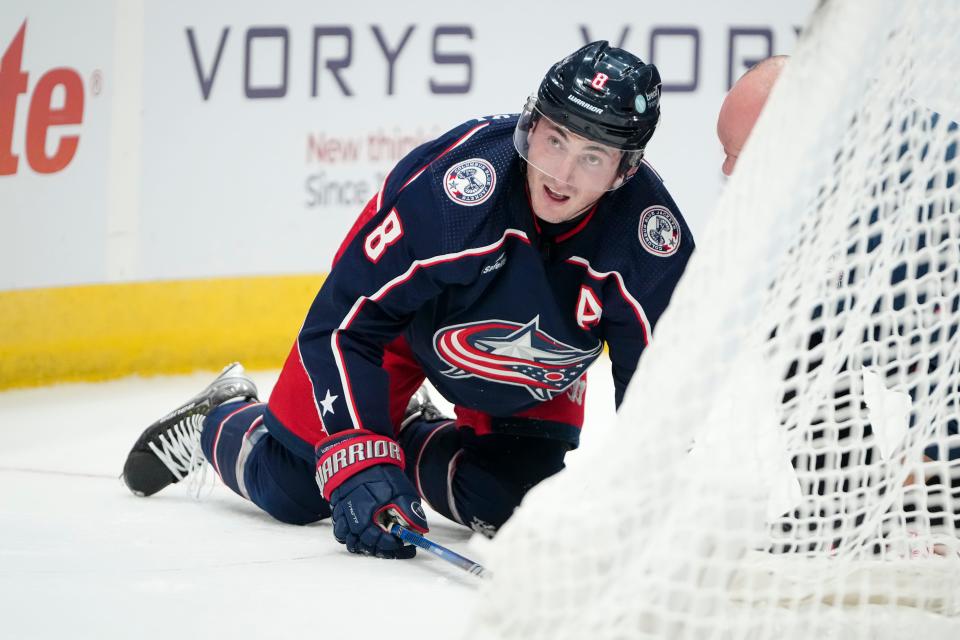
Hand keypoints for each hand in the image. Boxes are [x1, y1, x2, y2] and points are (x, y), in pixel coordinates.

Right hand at [315, 430, 428, 557]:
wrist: (359, 453)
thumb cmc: (381, 472)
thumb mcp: (401, 490)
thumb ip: (409, 512)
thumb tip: (420, 530)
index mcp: (367, 518)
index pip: (380, 543)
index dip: (395, 546)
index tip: (407, 545)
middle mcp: (351, 520)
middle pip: (363, 545)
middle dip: (380, 547)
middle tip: (395, 544)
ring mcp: (341, 514)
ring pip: (348, 540)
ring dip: (363, 543)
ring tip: (377, 538)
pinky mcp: (336, 507)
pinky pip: (340, 529)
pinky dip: (350, 533)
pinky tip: (363, 528)